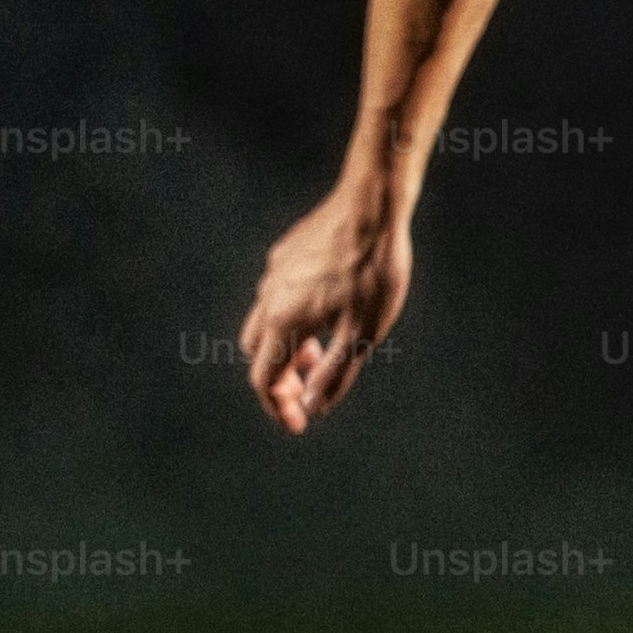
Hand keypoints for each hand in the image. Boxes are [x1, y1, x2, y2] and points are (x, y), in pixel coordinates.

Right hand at [238, 180, 411, 434]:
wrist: (371, 207)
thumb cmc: (374, 272)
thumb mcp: (363, 333)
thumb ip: (335, 373)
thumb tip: (314, 406)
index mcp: (283, 321)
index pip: (264, 378)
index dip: (278, 408)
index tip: (298, 425)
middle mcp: (268, 297)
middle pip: (258, 353)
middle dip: (279, 379)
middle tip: (310, 391)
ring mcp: (274, 273)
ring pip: (264, 323)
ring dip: (285, 348)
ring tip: (320, 354)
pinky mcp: (285, 255)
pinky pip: (277, 296)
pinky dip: (291, 319)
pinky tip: (324, 313)